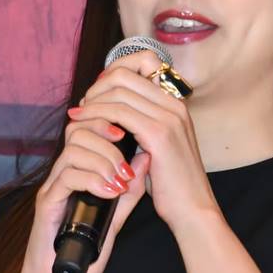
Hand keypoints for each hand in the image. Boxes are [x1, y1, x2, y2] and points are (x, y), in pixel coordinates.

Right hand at [22, 94, 150, 271]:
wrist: (69, 272)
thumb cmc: (93, 240)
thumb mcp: (120, 207)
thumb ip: (132, 183)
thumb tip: (146, 156)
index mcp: (80, 164)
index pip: (87, 124)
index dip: (107, 120)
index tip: (129, 132)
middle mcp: (63, 169)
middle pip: (77, 130)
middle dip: (105, 138)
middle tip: (125, 160)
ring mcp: (52, 184)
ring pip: (73, 150)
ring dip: (102, 161)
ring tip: (119, 179)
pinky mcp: (47, 202)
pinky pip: (67, 178)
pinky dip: (93, 180)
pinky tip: (110, 192)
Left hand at [73, 50, 219, 230]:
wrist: (193, 208)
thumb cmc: (172, 181)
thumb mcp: (160, 144)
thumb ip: (143, 122)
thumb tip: (112, 108)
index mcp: (176, 103)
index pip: (142, 64)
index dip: (112, 73)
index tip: (97, 92)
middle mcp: (174, 104)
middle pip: (125, 74)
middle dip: (97, 86)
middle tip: (83, 105)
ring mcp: (169, 117)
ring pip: (118, 91)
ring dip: (92, 101)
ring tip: (79, 115)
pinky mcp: (159, 134)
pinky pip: (118, 112)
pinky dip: (96, 114)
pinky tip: (83, 125)